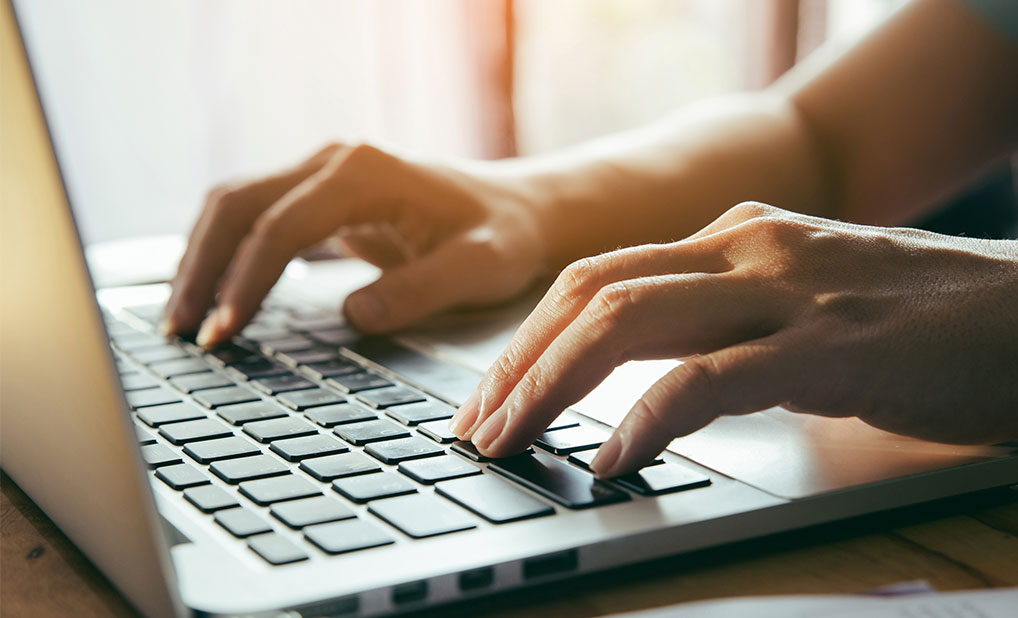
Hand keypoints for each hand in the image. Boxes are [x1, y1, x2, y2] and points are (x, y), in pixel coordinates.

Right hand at [163, 143, 547, 345]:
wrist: (515, 211)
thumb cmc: (501, 237)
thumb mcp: (480, 267)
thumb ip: (421, 289)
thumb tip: (354, 316)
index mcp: (365, 173)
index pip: (282, 225)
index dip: (247, 280)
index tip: (225, 332)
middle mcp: (333, 163)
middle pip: (238, 204)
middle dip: (203, 267)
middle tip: (185, 332)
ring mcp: (321, 174)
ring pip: (234, 205)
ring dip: (202, 258)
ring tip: (182, 319)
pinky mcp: (317, 196)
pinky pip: (252, 217)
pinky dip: (223, 253)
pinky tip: (211, 294)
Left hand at [450, 202, 1017, 476]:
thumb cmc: (913, 317)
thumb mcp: (797, 299)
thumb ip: (724, 318)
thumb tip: (642, 376)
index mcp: (733, 237)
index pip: (596, 277)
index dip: (529, 336)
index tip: (490, 394)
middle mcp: (747, 248)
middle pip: (590, 290)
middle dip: (517, 361)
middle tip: (475, 426)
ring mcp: (786, 291)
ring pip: (629, 320)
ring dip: (551, 384)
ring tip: (510, 441)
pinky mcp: (828, 346)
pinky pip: (710, 378)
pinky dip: (648, 418)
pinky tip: (613, 456)